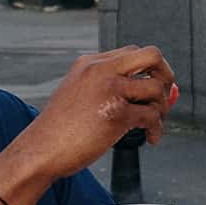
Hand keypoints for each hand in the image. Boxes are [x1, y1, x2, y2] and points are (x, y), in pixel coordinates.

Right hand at [24, 46, 175, 180]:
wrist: (38, 151)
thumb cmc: (61, 130)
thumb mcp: (81, 96)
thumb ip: (115, 89)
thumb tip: (162, 92)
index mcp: (91, 63)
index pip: (134, 52)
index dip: (150, 70)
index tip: (152, 90)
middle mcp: (101, 70)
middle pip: (153, 55)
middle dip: (167, 75)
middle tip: (164, 97)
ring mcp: (110, 90)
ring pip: (156, 88)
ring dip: (162, 109)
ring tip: (152, 125)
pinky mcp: (117, 114)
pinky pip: (152, 116)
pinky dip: (156, 129)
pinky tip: (151, 139)